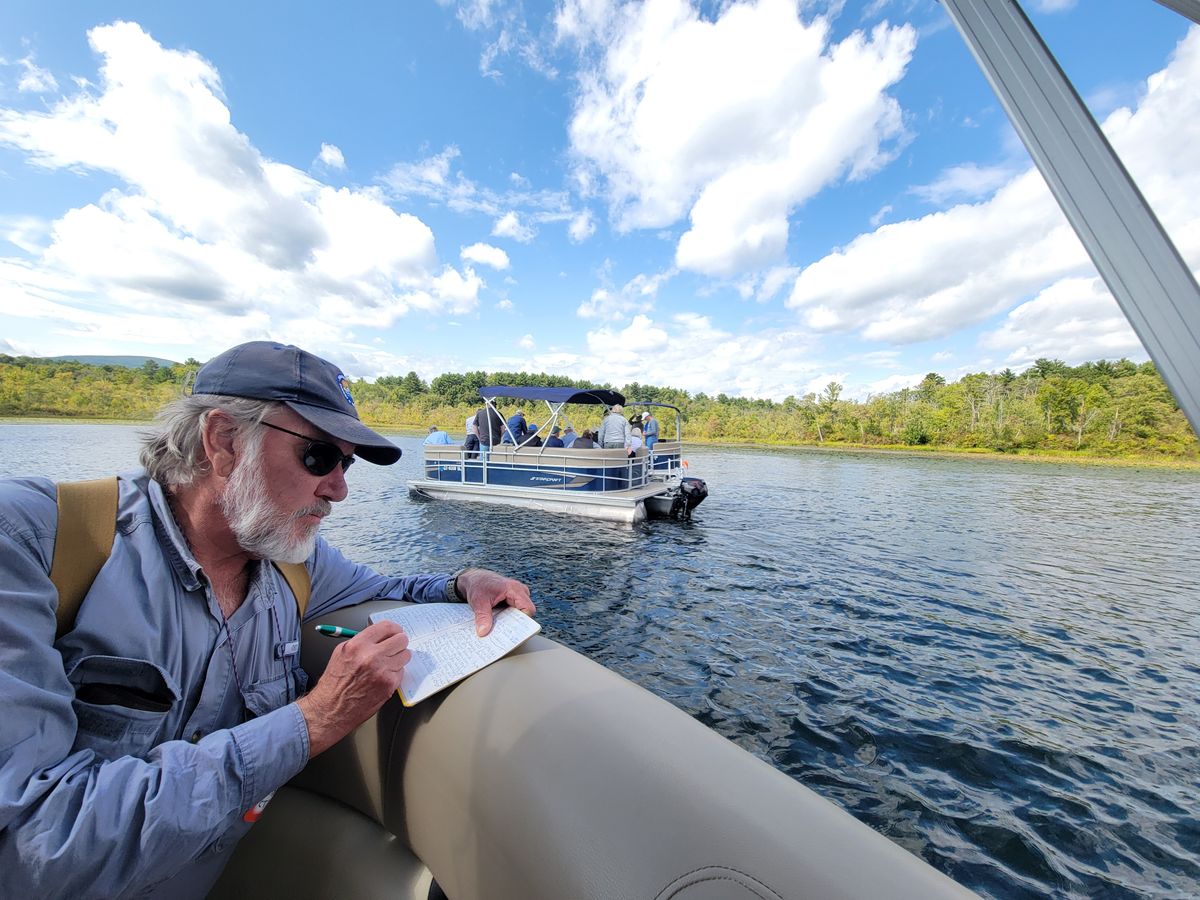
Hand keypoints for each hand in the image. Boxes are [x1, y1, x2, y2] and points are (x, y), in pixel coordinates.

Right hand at [296, 621, 410, 755]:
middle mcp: (371, 656)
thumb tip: (378, 635)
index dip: (394, 628)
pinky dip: (395, 673)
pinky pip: (401, 672)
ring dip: (399, 658)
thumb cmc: (334, 684)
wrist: (331, 709)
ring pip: (405, 655)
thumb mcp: (341, 653)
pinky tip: (383, 677)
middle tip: (394, 647)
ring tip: (387, 664)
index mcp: (357, 645)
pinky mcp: (389, 685)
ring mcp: (382, 671)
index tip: (396, 631)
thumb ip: (361, 641)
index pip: (386, 627)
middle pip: (401, 640)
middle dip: (399, 643)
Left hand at [457, 568, 535, 635]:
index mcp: (514, 589)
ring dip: (510, 622)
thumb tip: (483, 633)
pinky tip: (498, 626)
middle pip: (525, 613)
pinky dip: (507, 619)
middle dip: (515, 624)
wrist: (475, 579)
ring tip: (498, 631)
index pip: (528, 609)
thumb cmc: (478, 585)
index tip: (512, 633)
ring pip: (520, 614)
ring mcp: (518, 596)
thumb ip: (482, 617)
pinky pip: (515, 613)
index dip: (523, 622)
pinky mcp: (514, 601)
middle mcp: (520, 592)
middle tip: (503, 636)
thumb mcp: (478, 601)